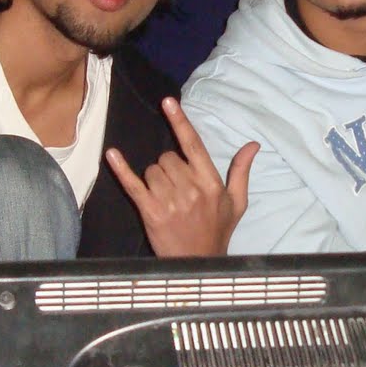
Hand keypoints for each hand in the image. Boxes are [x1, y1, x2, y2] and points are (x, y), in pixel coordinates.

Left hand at [106, 97, 259, 256]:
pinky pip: (133, 184)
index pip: (193, 145)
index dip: (180, 122)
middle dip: (168, 168)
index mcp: (210, 183)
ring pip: (152, 170)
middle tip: (176, 189)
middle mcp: (190, 189)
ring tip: (165, 198)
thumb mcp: (236, 202)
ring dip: (154, 179)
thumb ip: (241, 171)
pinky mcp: (151, 212)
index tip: (168, 102)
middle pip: (168, 158)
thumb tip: (253, 145)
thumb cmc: (218, 232)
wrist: (199, 264)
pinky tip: (113, 154)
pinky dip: (121, 169)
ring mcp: (169, 201)